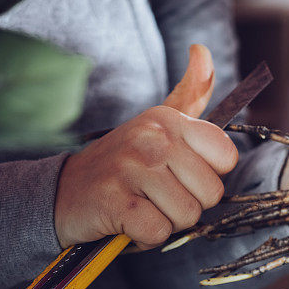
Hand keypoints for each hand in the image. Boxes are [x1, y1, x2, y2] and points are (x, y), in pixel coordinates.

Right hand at [54, 45, 237, 249]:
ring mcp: (132, 168)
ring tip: (143, 206)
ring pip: (187, 215)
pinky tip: (128, 221)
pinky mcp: (115, 202)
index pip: (227, 157)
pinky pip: (158, 232)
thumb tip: (202, 51)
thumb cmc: (123, 164)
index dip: (208, 177)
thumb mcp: (158, 125)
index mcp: (170, 119)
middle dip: (188, 204)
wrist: (62, 192)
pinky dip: (145, 237)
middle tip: (158, 195)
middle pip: (211, 193)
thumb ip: (189, 93)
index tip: (181, 174)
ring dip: (167, 222)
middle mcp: (153, 138)